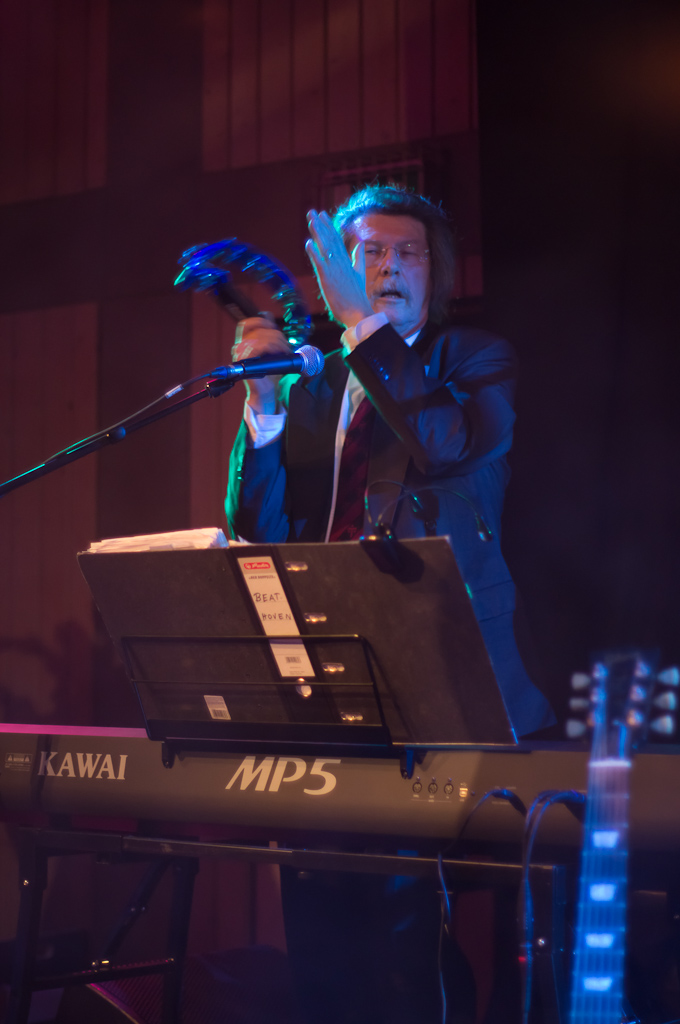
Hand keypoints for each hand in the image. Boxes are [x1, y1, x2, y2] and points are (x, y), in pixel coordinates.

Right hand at [232, 315, 291, 415]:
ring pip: (261, 338)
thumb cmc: (269, 373)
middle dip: (277, 336)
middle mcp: (239, 347)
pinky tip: (279, 354)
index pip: (246, 324)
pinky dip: (272, 348)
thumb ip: (268, 333)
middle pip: (259, 331)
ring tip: (285, 351)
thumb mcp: (271, 349)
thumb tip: (267, 315)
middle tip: (286, 347)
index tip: (273, 326)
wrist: (266, 392)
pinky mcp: (245, 363)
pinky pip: (258, 347)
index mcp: (244, 343)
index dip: (260, 321)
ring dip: (278, 343)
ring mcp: (241, 355)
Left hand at [305, 210, 372, 327]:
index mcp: (346, 262)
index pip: (336, 240)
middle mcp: (340, 263)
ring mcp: (334, 270)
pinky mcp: (328, 279)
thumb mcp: (359, 274)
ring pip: (324, 248)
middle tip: (312, 211)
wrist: (358, 313)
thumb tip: (361, 242)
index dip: (329, 226)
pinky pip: (319, 263)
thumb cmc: (357, 297)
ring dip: (317, 233)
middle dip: (321, 225)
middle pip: (329, 240)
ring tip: (310, 219)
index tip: (323, 215)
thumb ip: (358, 258)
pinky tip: (308, 243)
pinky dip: (314, 253)